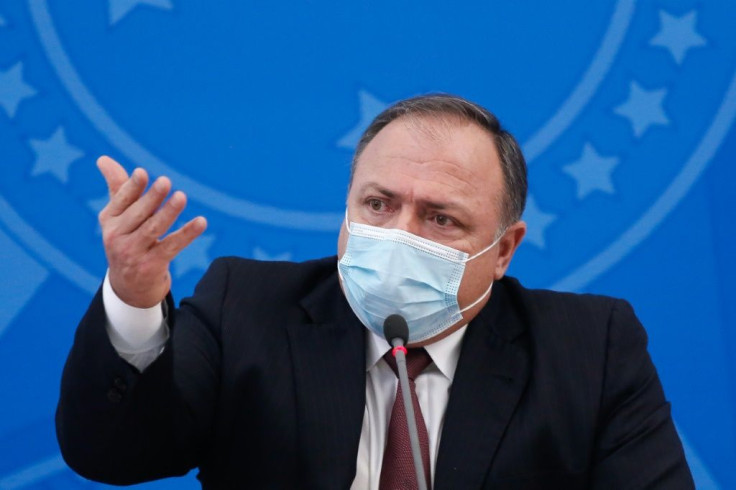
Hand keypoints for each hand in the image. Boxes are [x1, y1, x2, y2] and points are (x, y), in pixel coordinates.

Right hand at [97, 156, 206, 307]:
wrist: (129, 286)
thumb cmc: (126, 240)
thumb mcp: (118, 217)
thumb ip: (117, 188)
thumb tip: (103, 158)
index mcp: (109, 220)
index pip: (121, 200)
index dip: (132, 187)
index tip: (142, 172)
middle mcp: (116, 237)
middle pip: (138, 214)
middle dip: (152, 198)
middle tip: (165, 182)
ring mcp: (133, 253)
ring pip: (154, 230)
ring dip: (169, 213)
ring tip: (181, 196)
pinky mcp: (151, 266)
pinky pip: (172, 247)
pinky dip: (187, 234)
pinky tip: (201, 222)